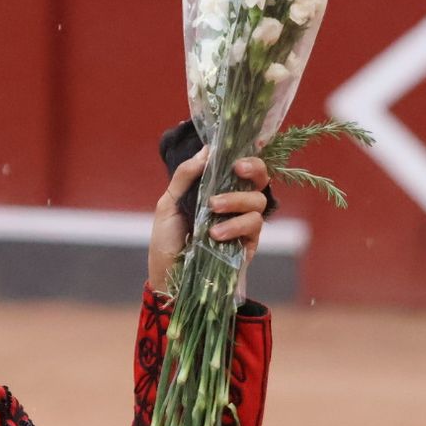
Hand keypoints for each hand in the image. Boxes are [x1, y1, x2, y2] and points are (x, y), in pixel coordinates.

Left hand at [148, 151, 271, 292]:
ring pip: (258, 201)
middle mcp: (234, 204)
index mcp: (216, 190)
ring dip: (235, 201)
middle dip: (253, 170)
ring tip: (211, 211)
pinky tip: (216, 234)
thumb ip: (185, 176)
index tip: (236, 155)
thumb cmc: (167, 240)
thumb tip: (207, 150)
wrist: (167, 275)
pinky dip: (236, 225)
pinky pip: (254, 225)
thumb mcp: (168, 204)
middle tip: (236, 170)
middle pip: (259, 180)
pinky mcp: (248, 243)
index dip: (247, 157)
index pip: (241, 168)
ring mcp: (243, 223)